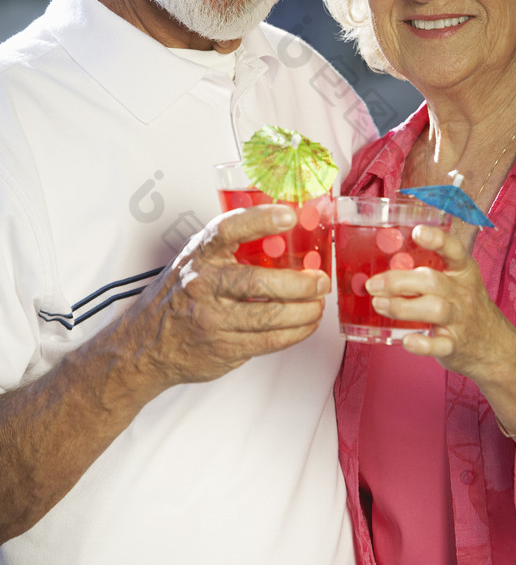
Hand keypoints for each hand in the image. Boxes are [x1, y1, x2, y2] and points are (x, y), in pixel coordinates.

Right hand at [115, 204, 329, 391]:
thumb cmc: (178, 294)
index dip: (260, 220)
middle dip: (300, 283)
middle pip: (258, 283)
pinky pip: (269, 341)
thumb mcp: (195, 259)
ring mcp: (212, 320)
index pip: (229, 230)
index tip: (289, 216)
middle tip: (320, 280)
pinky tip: (306, 324)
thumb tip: (284, 232)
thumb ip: (229, 246)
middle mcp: (203, 286)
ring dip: (304, 311)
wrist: (145, 345)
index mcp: (199, 255)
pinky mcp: (223, 348)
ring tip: (318, 303)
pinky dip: (295, 332)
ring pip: (270, 317)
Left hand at [364, 223, 508, 379]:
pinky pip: (440, 345)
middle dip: (399, 281)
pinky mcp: (455, 345)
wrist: (496, 346)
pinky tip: (406, 340)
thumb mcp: (456, 282)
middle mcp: (463, 292)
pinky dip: (421, 344)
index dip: (437, 240)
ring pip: (434, 309)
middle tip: (373, 284)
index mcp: (463, 271)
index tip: (418, 232)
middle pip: (432, 281)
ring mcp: (460, 319)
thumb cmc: (465, 307)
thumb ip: (426, 272)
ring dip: (402, 306)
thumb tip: (382, 268)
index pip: (454, 250)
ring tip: (379, 304)